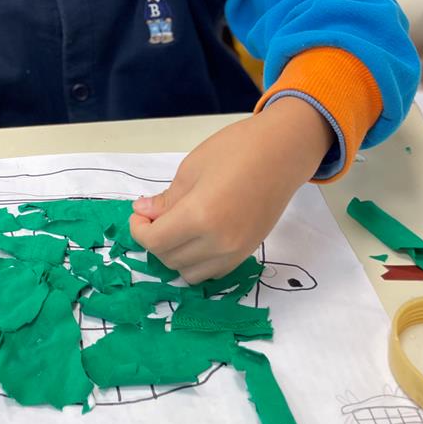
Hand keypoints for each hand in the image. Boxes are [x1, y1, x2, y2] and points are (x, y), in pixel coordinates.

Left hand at [130, 97, 333, 282]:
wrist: (283, 152)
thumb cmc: (235, 150)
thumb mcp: (191, 169)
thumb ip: (166, 199)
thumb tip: (143, 213)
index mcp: (200, 217)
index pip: (155, 242)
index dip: (139, 231)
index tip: (139, 214)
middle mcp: (218, 243)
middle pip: (170, 260)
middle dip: (154, 241)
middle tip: (154, 216)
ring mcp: (236, 252)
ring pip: (190, 274)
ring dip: (175, 256)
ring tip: (175, 228)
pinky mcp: (248, 252)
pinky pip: (213, 272)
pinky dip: (197, 261)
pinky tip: (196, 237)